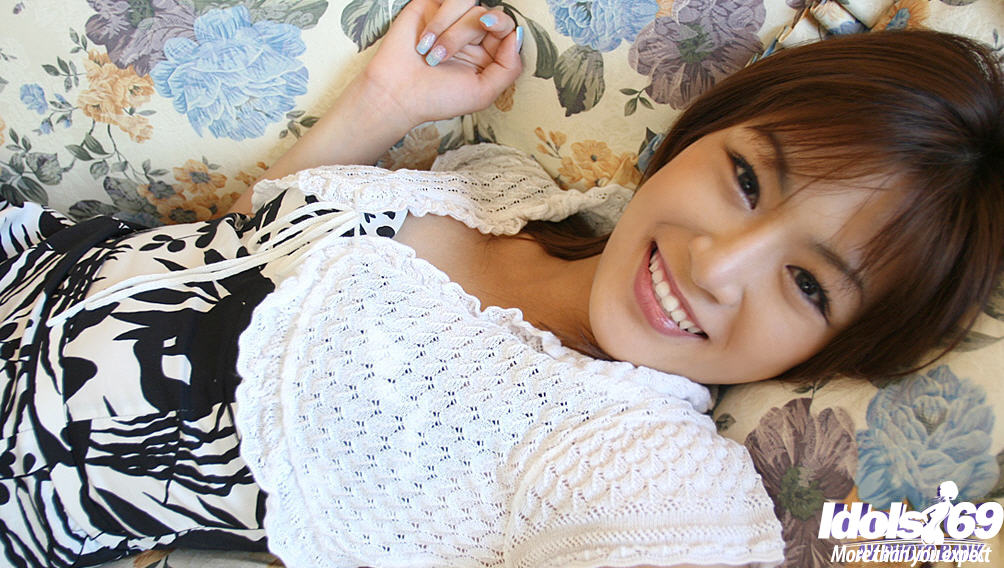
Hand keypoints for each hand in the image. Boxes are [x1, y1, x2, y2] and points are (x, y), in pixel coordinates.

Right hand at [363, 0, 522, 126]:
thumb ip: (509, 68)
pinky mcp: (431, 6)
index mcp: (487, 52)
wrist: (398, 95)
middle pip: (487, 15)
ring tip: (432, 54)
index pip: (506, 27)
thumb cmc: (437, 98)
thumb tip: (516, 35)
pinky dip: (438, 20)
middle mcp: (471, 33)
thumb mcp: (483, 93)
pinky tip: (424, 41)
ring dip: (449, 32)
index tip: (490, 28)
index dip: (502, 23)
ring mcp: (451, 19)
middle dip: (465, 35)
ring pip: (468, 4)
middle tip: (442, 57)